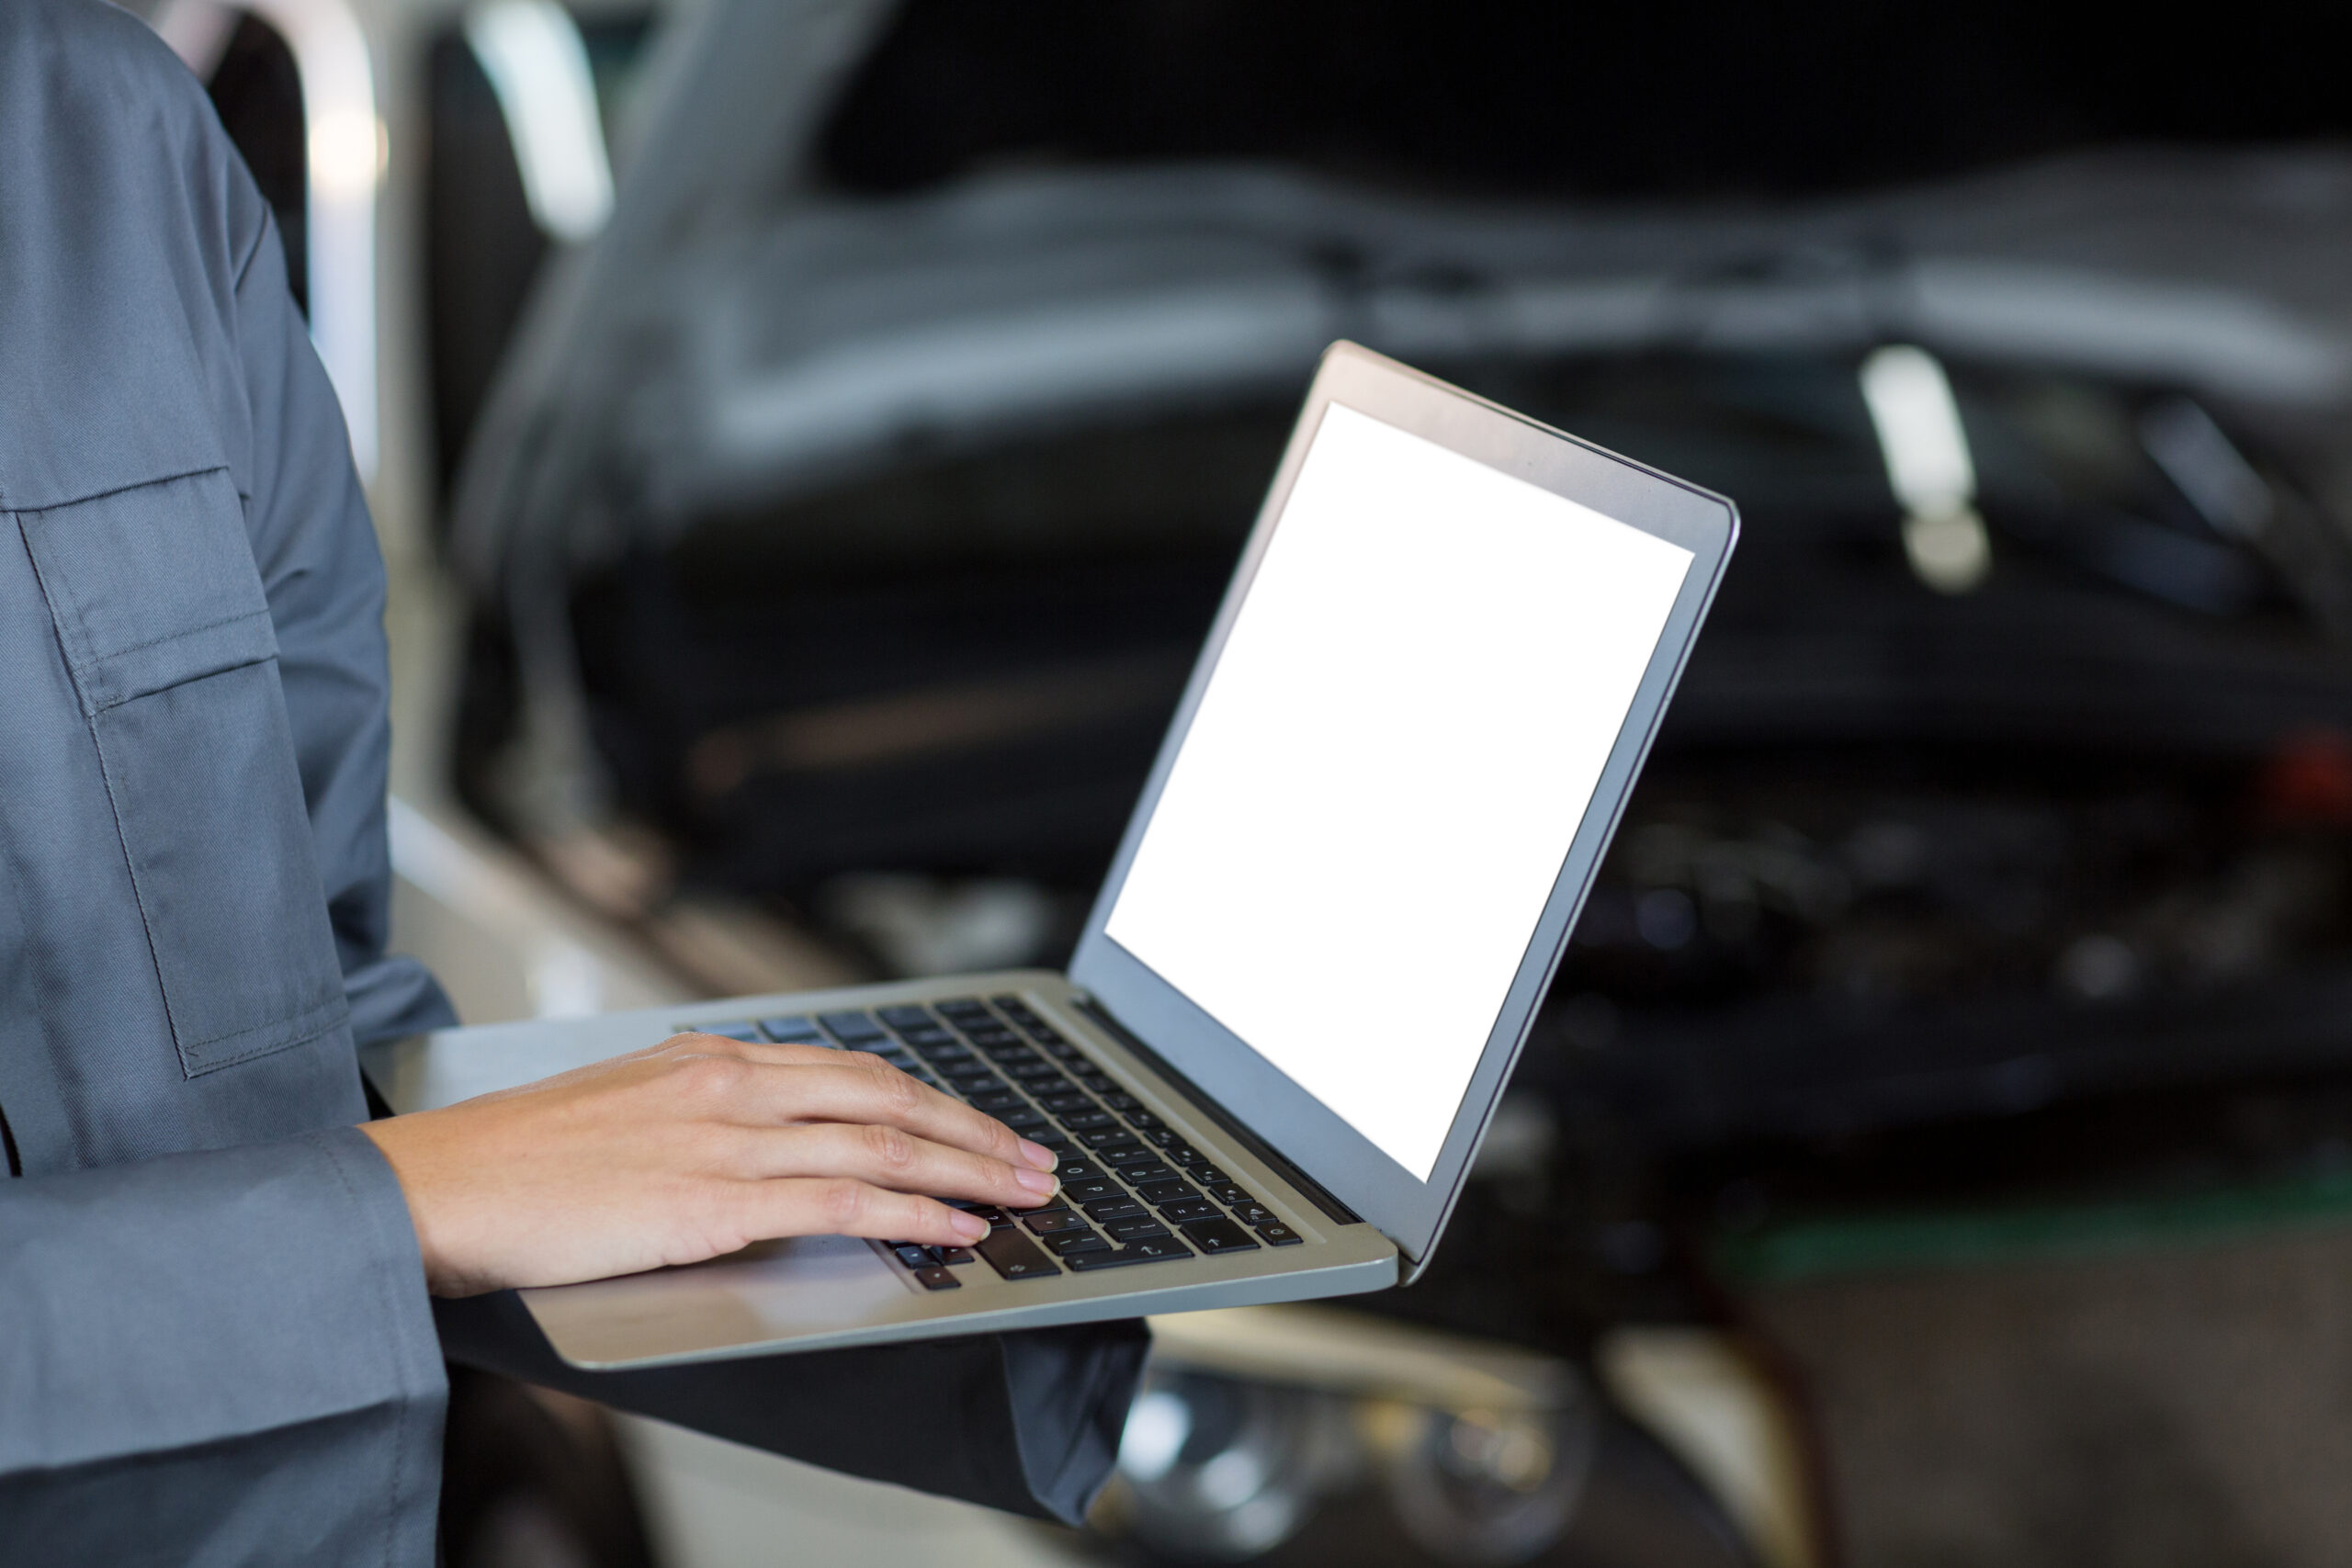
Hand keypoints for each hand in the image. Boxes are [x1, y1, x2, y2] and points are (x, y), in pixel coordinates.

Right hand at [358, 1032, 1059, 1295]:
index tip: (979, 1121)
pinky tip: (954, 1226)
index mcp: (711, 1057)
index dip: (930, 1096)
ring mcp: (726, 1139)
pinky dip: (913, 1211)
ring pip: (881, 1142)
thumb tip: (760, 1131)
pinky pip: (841, 1199)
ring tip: (1021, 1194)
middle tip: (1033, 1158)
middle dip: (974, 1128)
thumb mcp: (623, 1105)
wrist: (439, 1187)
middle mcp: (731, 1084)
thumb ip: (699, 1110)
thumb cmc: (515, 1159)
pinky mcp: (713, 1201)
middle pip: (887, 1095)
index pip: (852, 1067)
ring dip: (968, 1170)